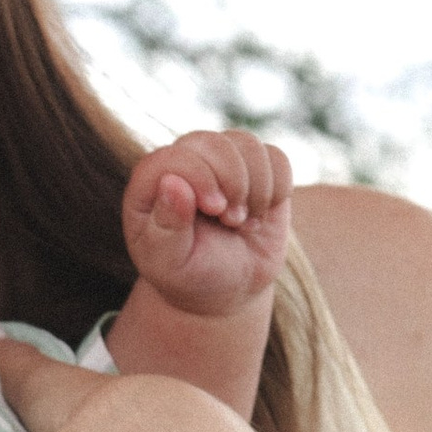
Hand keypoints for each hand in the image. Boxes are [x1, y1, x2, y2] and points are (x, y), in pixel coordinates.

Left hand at [123, 129, 294, 318]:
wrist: (226, 288)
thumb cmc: (190, 274)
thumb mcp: (169, 262)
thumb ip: (165, 226)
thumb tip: (172, 183)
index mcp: (153, 180)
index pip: (178, 155)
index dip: (202, 176)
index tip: (216, 211)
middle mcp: (187, 161)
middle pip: (215, 143)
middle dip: (233, 182)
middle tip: (232, 220)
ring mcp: (223, 161)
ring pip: (249, 145)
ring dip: (257, 188)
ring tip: (243, 222)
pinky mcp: (257, 169)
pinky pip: (277, 158)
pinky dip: (278, 188)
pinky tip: (260, 214)